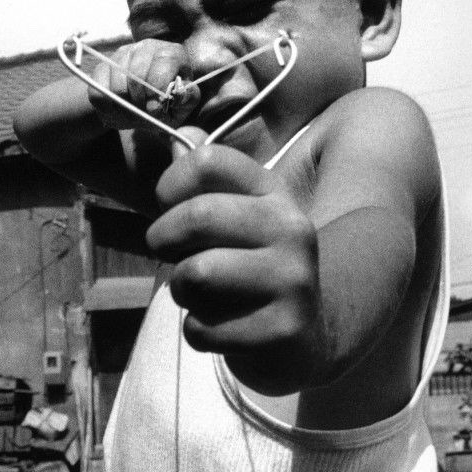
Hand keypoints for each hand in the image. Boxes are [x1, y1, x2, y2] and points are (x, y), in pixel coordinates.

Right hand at [89, 39, 199, 129]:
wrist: (141, 105)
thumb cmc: (166, 104)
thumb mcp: (182, 105)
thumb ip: (186, 100)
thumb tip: (178, 95)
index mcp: (171, 53)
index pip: (164, 64)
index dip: (157, 89)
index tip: (154, 109)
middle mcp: (146, 48)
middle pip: (137, 74)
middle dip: (138, 101)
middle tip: (142, 114)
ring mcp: (122, 55)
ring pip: (116, 84)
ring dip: (122, 107)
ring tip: (130, 116)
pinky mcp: (102, 68)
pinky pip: (98, 89)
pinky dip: (105, 107)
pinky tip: (115, 112)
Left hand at [149, 144, 323, 393]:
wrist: (309, 335)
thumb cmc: (249, 272)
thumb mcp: (238, 222)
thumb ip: (206, 189)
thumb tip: (176, 136)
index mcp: (274, 195)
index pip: (209, 162)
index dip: (169, 184)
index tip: (164, 205)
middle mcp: (291, 230)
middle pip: (197, 215)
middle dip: (162, 239)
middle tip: (166, 253)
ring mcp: (293, 281)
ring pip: (196, 274)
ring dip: (180, 289)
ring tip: (197, 294)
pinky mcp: (282, 330)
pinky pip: (202, 328)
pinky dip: (197, 333)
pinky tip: (220, 328)